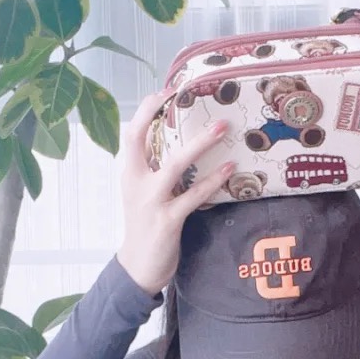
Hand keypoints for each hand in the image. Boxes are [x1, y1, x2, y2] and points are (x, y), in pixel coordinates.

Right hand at [116, 87, 235, 296]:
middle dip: (162, 115)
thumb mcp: (143, 194)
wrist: (138, 267)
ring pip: (174, 166)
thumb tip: (185, 145)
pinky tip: (230, 171)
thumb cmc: (146, 226)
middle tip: (191, 97)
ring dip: (199, 145)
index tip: (167, 91)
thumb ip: (156, 171)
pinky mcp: (167, 221)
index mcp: (130, 174)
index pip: (131, 133)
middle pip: (142, 140)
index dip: (146, 109)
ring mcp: (151, 202)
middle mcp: (136, 184)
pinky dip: (212, 182)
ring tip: (222, 129)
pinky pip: (193, 196)